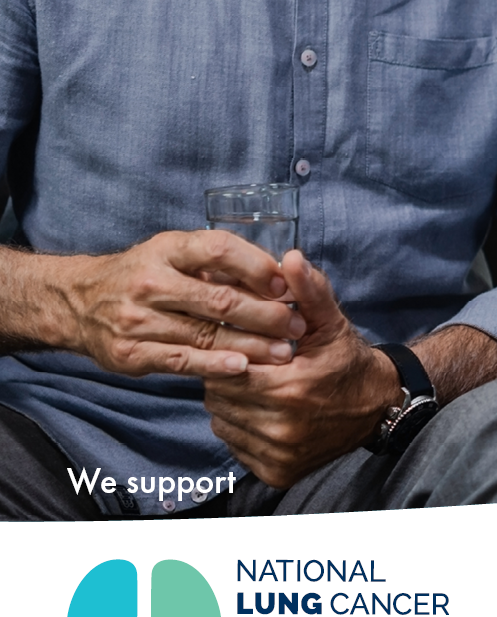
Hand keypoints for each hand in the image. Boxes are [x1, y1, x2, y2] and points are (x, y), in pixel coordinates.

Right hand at [58, 230, 304, 378]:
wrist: (79, 302)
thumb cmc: (144, 273)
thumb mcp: (175, 252)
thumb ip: (220, 262)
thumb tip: (280, 272)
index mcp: (168, 249)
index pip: (219, 250)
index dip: (257, 267)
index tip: (287, 284)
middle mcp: (150, 282)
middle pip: (220, 298)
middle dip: (266, 314)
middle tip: (297, 325)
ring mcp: (137, 320)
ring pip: (206, 333)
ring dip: (252, 344)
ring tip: (284, 351)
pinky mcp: (130, 353)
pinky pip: (181, 360)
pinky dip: (215, 364)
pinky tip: (243, 367)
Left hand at [204, 250, 400, 487]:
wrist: (377, 407)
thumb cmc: (348, 361)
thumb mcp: (331, 323)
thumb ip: (308, 291)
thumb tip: (290, 258)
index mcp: (291, 387)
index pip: (229, 367)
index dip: (231, 353)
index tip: (244, 345)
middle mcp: (281, 427)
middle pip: (220, 395)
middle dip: (229, 375)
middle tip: (250, 363)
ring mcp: (278, 453)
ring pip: (222, 421)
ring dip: (231, 402)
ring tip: (256, 386)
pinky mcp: (275, 473)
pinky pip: (235, 445)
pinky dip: (240, 427)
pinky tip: (262, 411)